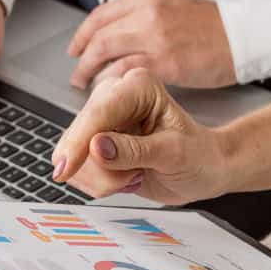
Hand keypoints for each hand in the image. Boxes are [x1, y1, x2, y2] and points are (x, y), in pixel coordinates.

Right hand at [50, 68, 228, 203]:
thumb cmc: (198, 155)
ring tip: (136, 173)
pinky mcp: (94, 143)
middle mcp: (115, 97)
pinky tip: (126, 177)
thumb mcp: (174, 154)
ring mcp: (102, 122)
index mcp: (138, 86)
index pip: (97, 114)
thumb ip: (135, 150)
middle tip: (136, 175)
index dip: (78, 144)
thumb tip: (96, 147)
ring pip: (73, 157)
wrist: (204, 169)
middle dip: (102, 169)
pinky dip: (99, 183)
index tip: (66, 169)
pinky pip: (77, 169)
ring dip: (103, 179)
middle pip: (79, 136)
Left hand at [68, 0, 235, 88]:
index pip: (102, 14)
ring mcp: (155, 38)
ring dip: (91, 72)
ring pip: (107, 54)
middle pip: (99, 36)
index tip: (77, 46)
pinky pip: (126, 73)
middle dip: (82, 57)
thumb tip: (123, 33)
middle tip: (77, 72)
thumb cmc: (216, 26)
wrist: (245, 35)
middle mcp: (147, 15)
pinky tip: (111, 91)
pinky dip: (112, 82)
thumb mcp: (175, 8)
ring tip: (87, 85)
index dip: (83, 33)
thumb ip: (147, 17)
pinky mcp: (166, 63)